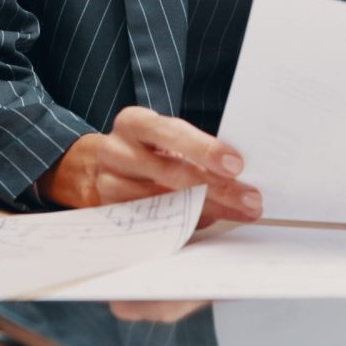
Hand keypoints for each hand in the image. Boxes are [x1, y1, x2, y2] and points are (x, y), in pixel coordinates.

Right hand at [37, 105, 255, 224]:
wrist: (95, 167)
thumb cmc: (144, 148)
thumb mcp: (162, 135)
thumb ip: (192, 148)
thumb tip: (238, 172)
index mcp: (134, 122)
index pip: (170, 132)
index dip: (204, 149)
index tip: (236, 164)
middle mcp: (117, 151)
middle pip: (170, 173)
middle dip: (216, 188)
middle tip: (250, 198)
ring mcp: (111, 185)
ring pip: (165, 203)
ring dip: (209, 209)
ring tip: (240, 211)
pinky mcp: (112, 213)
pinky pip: (155, 222)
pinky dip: (187, 223)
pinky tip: (212, 220)